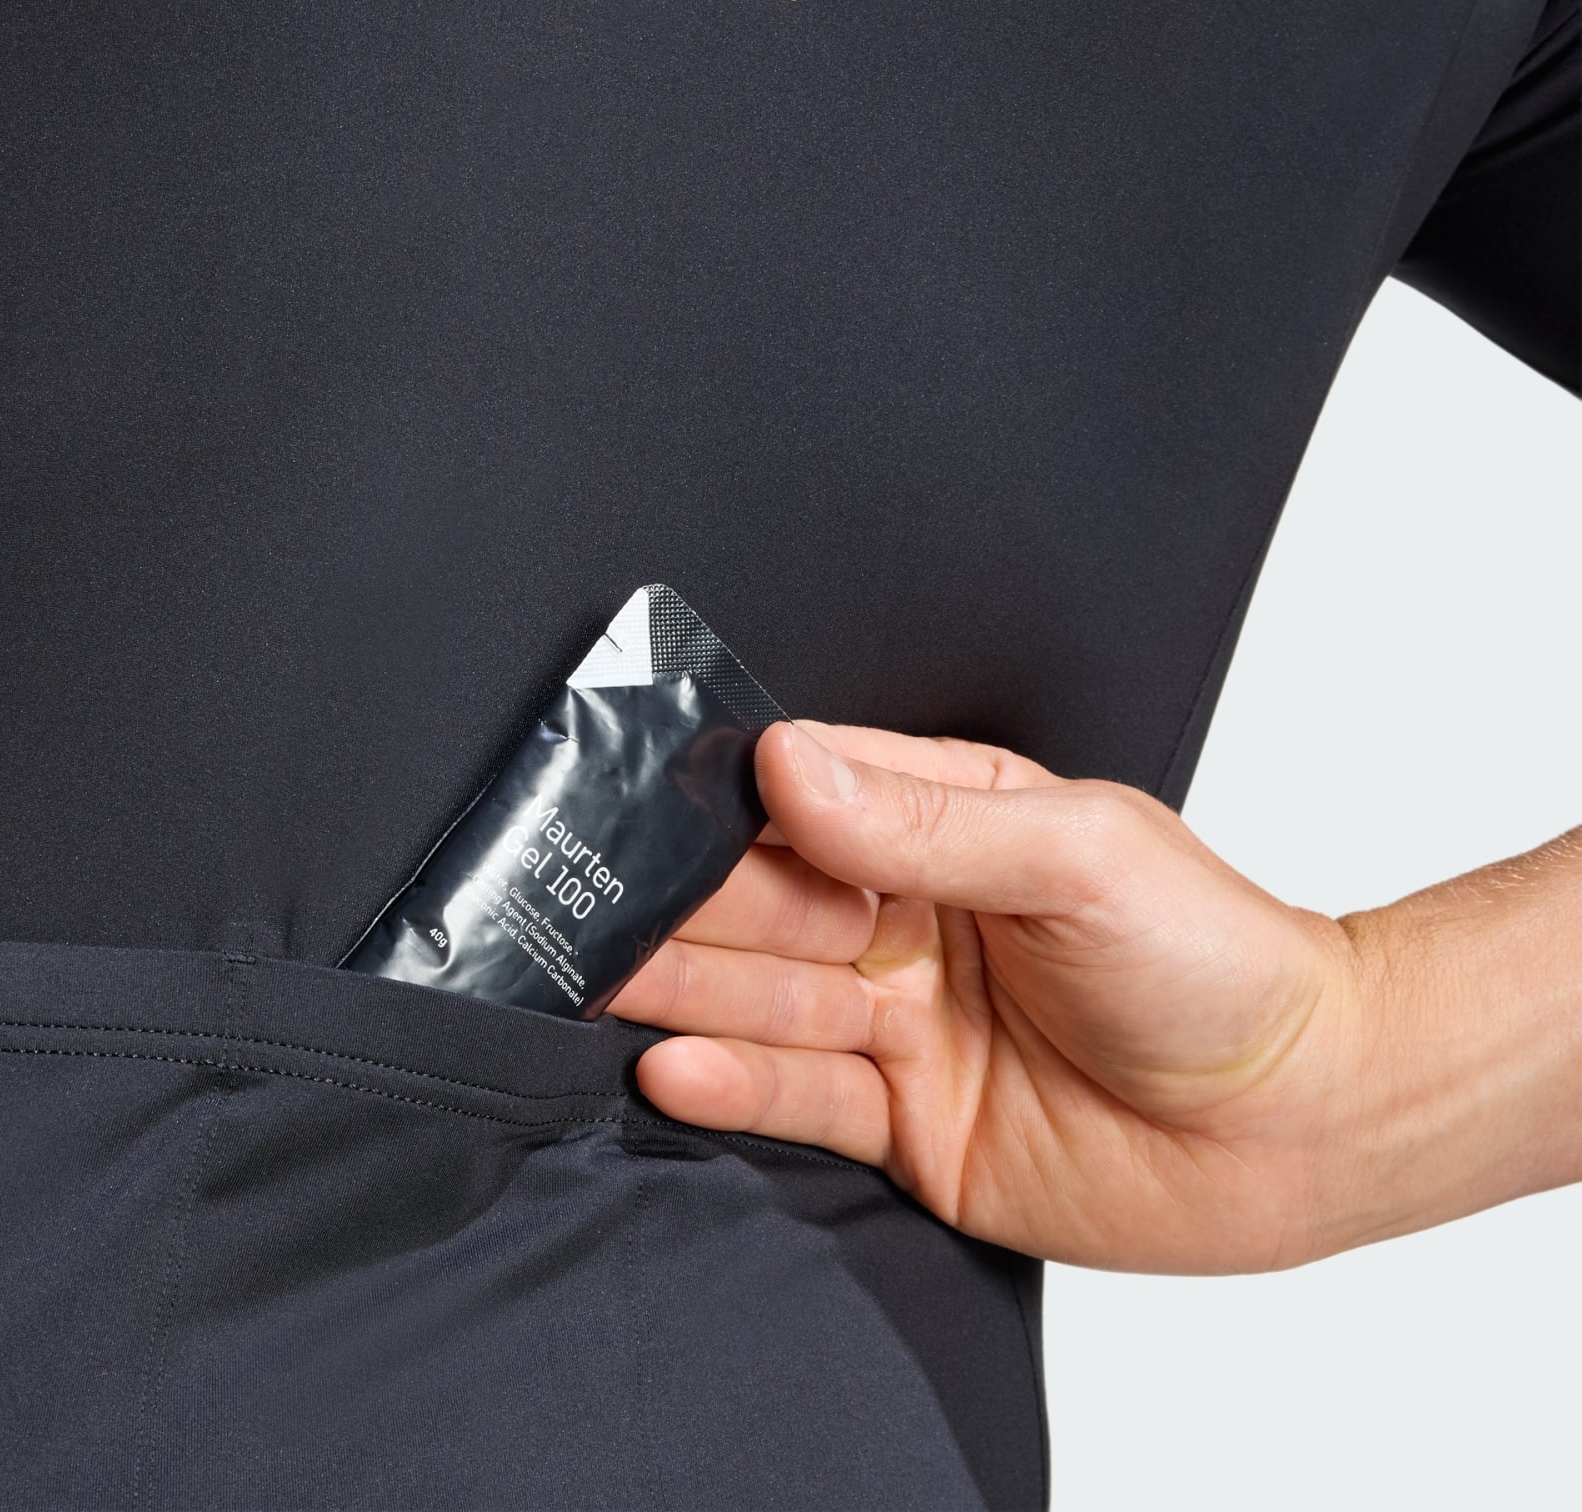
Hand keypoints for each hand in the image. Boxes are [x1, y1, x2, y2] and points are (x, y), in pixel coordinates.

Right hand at [610, 722, 1581, 1271]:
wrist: (1305, 1123)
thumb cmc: (1217, 958)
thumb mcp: (1076, 855)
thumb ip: (923, 824)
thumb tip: (788, 763)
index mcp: (941, 826)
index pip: (799, 802)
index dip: (714, 805)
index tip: (624, 801)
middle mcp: (903, 919)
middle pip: (760, 903)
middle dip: (675, 902)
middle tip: (581, 901)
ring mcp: (898, 1022)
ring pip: (763, 996)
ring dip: (678, 988)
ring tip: (592, 980)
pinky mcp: (904, 1123)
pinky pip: (798, 1096)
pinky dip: (730, 1081)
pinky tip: (669, 1063)